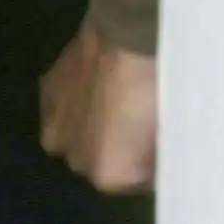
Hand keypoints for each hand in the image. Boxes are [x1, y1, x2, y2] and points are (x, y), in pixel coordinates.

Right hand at [39, 16, 156, 194]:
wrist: (129, 40)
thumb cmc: (161, 92)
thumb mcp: (176, 132)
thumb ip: (163, 156)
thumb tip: (162, 154)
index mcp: (107, 174)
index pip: (137, 184)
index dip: (155, 166)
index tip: (168, 147)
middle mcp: (73, 158)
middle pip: (103, 164)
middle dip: (122, 151)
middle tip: (147, 126)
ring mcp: (54, 125)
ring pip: (80, 139)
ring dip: (97, 129)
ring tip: (124, 104)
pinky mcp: (46, 92)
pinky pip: (66, 111)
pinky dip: (81, 105)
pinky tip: (102, 87)